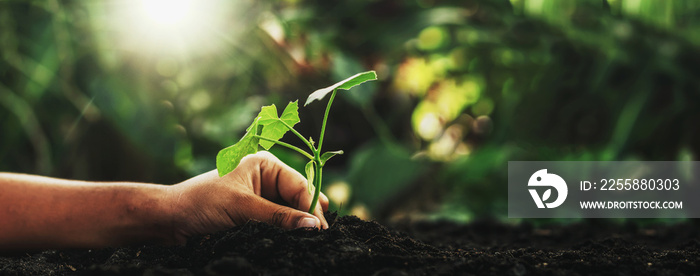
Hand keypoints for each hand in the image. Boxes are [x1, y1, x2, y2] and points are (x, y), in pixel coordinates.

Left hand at [167, 151, 328, 242]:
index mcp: (265, 165)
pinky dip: (286, 233)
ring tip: (311, 242)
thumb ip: (278, 216)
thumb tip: (313, 225)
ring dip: (298, 227)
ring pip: (291, 213)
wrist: (170, 221)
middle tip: (322, 238)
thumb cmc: (202, 204)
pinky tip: (295, 243)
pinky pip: (278, 224)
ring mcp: (262, 199)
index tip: (322, 229)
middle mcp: (267, 179)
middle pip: (299, 199)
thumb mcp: (242, 207)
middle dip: (309, 217)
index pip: (299, 185)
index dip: (312, 206)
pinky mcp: (256, 217)